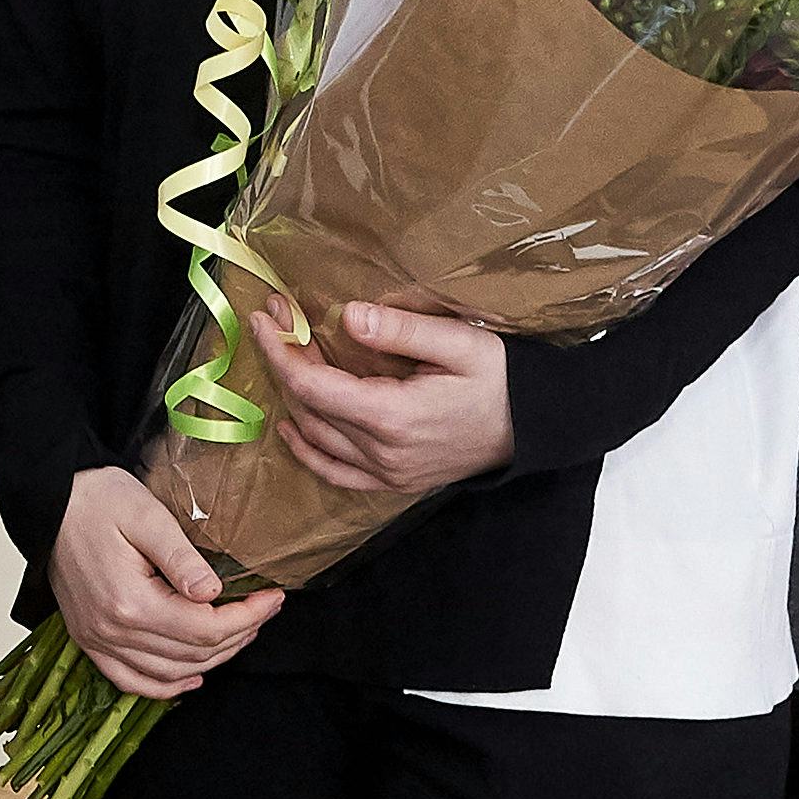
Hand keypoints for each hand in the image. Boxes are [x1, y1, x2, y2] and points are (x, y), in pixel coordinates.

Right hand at [52, 465, 279, 698]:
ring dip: (211, 660)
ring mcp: (98, 639)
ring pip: (169, 673)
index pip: (204, 628)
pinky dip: (165, 687)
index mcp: (129, 601)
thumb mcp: (145, 514)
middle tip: (263, 610)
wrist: (49, 503)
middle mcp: (111, 630)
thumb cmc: (96, 501)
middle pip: (192, 654)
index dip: (247, 617)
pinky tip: (192, 678)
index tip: (272, 598)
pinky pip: (131, 680)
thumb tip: (212, 593)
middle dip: (238, 635)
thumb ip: (181, 557)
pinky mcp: (90, 639)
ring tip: (239, 633)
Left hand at [256, 300, 512, 494]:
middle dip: (284, 361)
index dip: (281, 350)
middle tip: (275, 320)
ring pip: (316, 437)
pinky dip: (307, 450)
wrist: (534, 426)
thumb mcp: (459, 343)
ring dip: (292, 396)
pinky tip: (291, 425)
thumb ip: (401, 331)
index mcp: (392, 416)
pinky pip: (336, 472)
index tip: (264, 317)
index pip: (313, 385)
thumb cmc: (502, 380)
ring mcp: (387, 473)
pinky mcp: (394, 482)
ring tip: (285, 352)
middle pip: (308, 408)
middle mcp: (382, 452)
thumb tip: (348, 316)